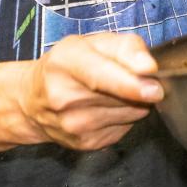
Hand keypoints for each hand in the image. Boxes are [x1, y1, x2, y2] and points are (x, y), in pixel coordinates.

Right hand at [16, 33, 163, 151]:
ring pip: (131, 113)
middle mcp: (65, 96)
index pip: (100, 75)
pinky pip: (126, 127)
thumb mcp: (91, 41)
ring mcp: (75, 125)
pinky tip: (107, 107)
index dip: (131, 83)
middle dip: (140, 86)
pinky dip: (126, 116)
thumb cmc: (66, 65)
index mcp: (65, 61)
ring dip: (135, 101)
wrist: (32, 101)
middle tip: (139, 77)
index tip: (154, 87)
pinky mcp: (87, 144)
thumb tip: (149, 68)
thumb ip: (125, 46)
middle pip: (123, 96)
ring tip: (115, 90)